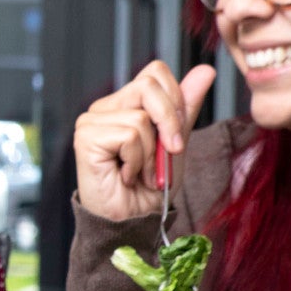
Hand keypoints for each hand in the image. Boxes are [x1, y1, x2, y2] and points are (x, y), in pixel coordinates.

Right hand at [74, 61, 216, 222]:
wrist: (135, 220)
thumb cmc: (151, 186)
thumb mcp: (175, 142)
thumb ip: (184, 107)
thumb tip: (204, 70)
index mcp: (124, 104)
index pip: (154, 73)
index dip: (175, 99)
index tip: (177, 134)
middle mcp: (104, 108)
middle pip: (148, 85)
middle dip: (170, 122)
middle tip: (169, 152)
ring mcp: (91, 121)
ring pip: (141, 117)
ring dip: (152, 152)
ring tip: (140, 171)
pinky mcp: (86, 137)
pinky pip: (129, 136)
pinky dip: (137, 160)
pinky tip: (125, 175)